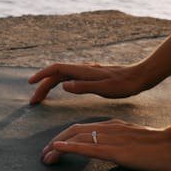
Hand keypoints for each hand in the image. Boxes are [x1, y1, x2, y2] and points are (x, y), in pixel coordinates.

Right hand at [28, 63, 146, 103]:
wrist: (140, 77)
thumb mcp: (105, 89)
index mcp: (83, 71)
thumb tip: (63, 86)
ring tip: (42, 98)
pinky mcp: (92, 76)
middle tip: (33, 102)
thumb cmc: (124, 85)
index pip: (56, 69)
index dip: (42, 76)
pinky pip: (70, 78)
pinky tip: (62, 89)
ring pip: (63, 76)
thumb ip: (84, 87)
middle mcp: (83, 69)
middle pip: (57, 74)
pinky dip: (60, 83)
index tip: (30, 84)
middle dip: (43, 86)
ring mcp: (87, 72)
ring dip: (50, 85)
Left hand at [40, 119, 170, 170]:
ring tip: (45, 157)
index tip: (52, 149)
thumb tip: (106, 147)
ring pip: (78, 139)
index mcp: (112, 125)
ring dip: (57, 147)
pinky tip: (58, 149)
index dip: (63, 138)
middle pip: (74, 131)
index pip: (81, 129)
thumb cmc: (158, 145)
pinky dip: (71, 147)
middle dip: (55, 142)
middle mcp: (109, 128)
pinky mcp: (118, 150)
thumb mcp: (133, 139)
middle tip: (43, 156)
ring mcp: (113, 138)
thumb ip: (118, 139)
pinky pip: (89, 147)